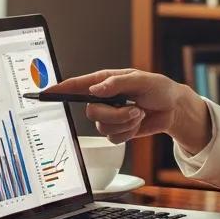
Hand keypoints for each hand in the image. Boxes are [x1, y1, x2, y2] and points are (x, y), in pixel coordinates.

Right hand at [46, 69, 210, 151]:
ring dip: (126, 122)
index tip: (46, 92)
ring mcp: (110, 115)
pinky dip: (129, 132)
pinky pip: (114, 138)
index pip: (78, 85)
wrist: (173, 109)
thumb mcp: (142, 80)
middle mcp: (104, 98)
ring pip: (103, 127)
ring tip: (139, 113)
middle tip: (134, 107)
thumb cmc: (159, 88)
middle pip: (91, 112)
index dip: (61, 89)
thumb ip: (118, 83)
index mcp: (106, 81)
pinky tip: (138, 123)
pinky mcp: (117, 130)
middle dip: (115, 114)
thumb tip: (96, 90)